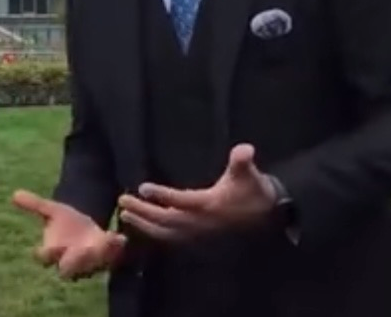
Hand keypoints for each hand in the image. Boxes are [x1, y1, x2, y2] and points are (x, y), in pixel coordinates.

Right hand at [11, 189, 126, 279]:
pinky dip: (114, 248)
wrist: (89, 229)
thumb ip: (35, 205)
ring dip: (95, 257)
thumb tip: (14, 193)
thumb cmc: (68, 224)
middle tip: (77, 251)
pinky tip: (119, 236)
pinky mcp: (105, 260)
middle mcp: (69, 262)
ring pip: (89, 268)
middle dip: (71, 263)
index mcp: (53, 252)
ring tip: (101, 243)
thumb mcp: (54, 212)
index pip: (44, 258)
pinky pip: (110, 259)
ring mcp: (87, 263)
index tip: (49, 247)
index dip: (46, 254)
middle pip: (66, 271)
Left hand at [118, 143, 276, 241]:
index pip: (181, 201)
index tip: (143, 187)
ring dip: (144, 225)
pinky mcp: (198, 240)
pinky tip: (142, 228)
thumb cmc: (252, 190)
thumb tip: (245, 149)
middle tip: (123, 200)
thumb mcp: (248, 174)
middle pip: (166, 220)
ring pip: (166, 233)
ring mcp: (198, 234)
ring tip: (125, 215)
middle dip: (144, 212)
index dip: (162, 195)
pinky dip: (155, 235)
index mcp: (209, 205)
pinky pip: (172, 240)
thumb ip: (242, 162)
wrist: (266, 217)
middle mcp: (200, 223)